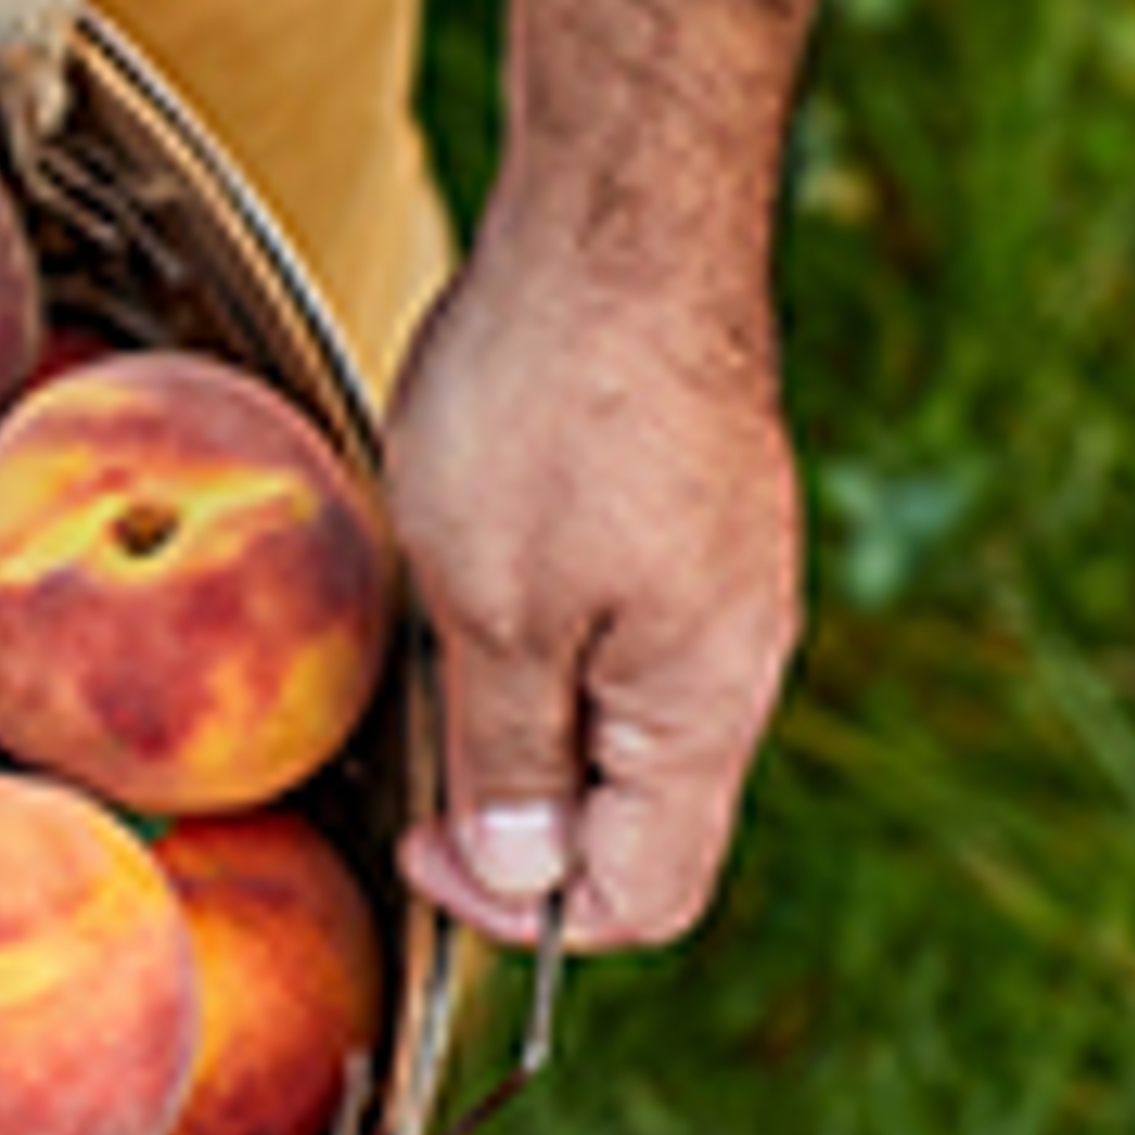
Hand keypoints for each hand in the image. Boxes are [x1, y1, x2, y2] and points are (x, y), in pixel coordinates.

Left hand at [385, 0, 820, 954]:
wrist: (614, 225)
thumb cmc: (551, 408)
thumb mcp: (492, 604)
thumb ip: (507, 750)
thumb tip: (518, 878)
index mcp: (703, 707)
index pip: (642, 894)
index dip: (520, 908)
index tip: (418, 847)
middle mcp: (731, 659)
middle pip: (628, 818)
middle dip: (511, 818)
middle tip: (402, 762)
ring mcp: (710, 586)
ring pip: (608, 720)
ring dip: (511, 720)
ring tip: (421, 653)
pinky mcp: (674, 520)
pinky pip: (604, 629)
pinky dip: (528, 639)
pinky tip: (456, 577)